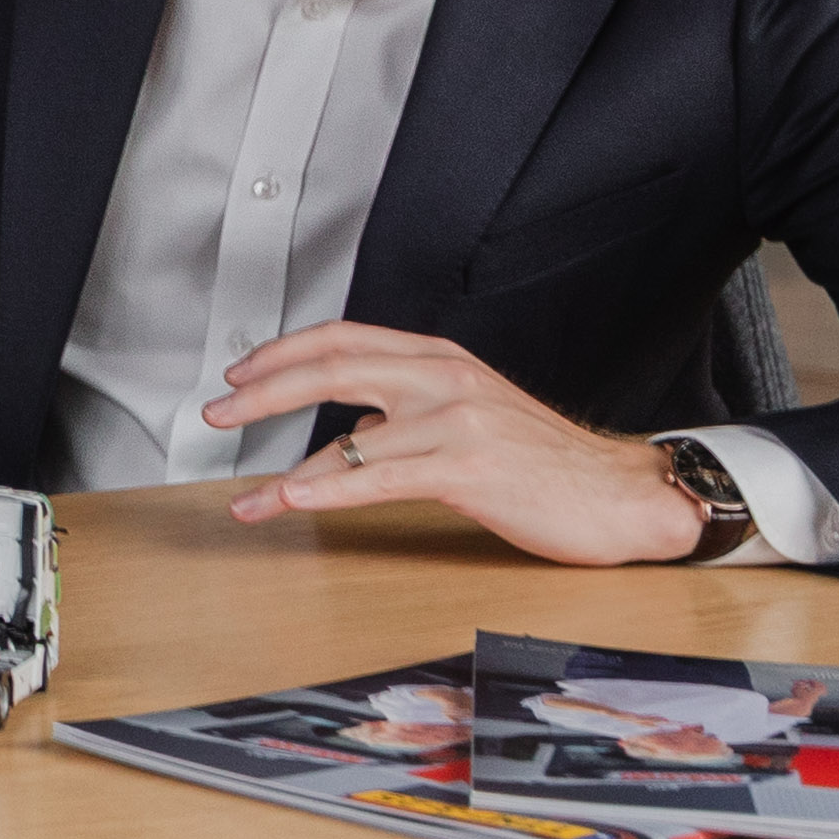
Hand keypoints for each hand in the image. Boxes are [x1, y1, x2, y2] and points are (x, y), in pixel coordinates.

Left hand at [208, 324, 707, 562]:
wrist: (624, 495)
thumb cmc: (547, 463)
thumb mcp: (472, 414)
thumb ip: (411, 409)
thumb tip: (348, 427)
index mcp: (442, 360)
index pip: (345, 339)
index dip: (283, 353)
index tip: (238, 374)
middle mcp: (445, 379)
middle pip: (333, 369)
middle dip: (262, 392)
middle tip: (215, 413)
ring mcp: (458, 421)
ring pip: (350, 436)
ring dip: (286, 470)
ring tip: (248, 495)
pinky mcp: (469, 469)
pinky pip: (380, 478)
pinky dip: (326, 488)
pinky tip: (291, 498)